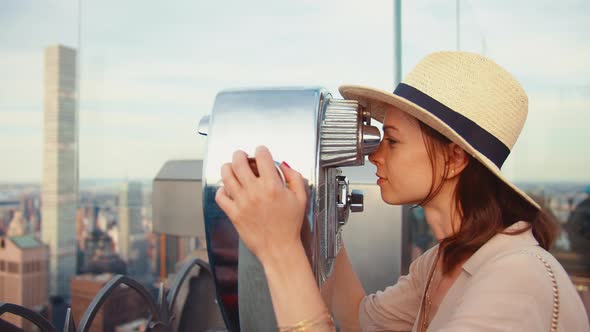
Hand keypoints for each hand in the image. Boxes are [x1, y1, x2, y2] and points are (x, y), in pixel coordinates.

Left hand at [215, 146, 307, 264]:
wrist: (279, 248)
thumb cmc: (290, 226)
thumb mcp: (301, 198)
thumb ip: (294, 177)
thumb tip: (283, 165)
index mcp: (272, 185)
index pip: (262, 156)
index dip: (261, 150)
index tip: (261, 152)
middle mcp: (255, 191)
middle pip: (239, 162)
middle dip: (240, 154)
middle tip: (241, 156)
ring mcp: (242, 202)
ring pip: (226, 175)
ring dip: (227, 167)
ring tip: (231, 168)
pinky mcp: (234, 213)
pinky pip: (220, 196)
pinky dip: (222, 190)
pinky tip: (228, 190)